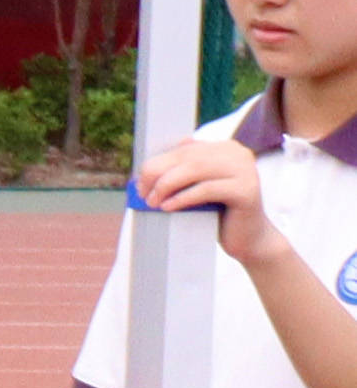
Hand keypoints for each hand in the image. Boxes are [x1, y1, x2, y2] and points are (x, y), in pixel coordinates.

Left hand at [136, 135, 279, 267]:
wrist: (248, 239)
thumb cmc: (217, 213)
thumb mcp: (194, 188)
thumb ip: (180, 172)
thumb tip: (147, 166)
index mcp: (224, 148)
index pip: (183, 149)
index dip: (157, 164)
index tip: (140, 184)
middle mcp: (237, 154)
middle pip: (187, 158)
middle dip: (158, 174)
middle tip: (142, 194)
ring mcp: (245, 170)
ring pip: (195, 169)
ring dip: (167, 185)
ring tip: (152, 202)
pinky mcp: (247, 189)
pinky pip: (207, 189)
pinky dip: (183, 197)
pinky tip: (168, 207)